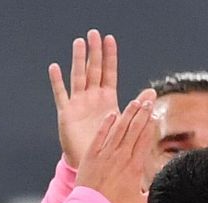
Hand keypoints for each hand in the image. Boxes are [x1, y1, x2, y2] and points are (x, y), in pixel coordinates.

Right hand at [48, 29, 123, 168]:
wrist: (97, 165)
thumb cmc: (112, 145)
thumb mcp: (126, 123)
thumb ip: (137, 107)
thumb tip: (152, 93)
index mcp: (107, 99)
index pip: (109, 73)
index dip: (110, 56)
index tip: (110, 39)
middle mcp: (92, 98)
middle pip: (93, 70)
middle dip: (94, 52)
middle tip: (94, 33)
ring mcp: (79, 104)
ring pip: (78, 77)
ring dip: (78, 60)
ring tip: (78, 42)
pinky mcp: (67, 114)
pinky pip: (61, 95)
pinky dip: (58, 82)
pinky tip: (55, 68)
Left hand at [74, 94, 154, 202]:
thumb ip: (154, 192)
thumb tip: (167, 187)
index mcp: (135, 166)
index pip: (144, 140)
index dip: (150, 125)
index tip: (154, 114)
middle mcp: (121, 156)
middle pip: (134, 130)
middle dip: (142, 114)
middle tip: (148, 100)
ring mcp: (106, 153)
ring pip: (119, 129)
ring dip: (127, 114)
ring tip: (135, 102)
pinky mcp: (92, 154)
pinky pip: (100, 135)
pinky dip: (106, 124)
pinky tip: (112, 114)